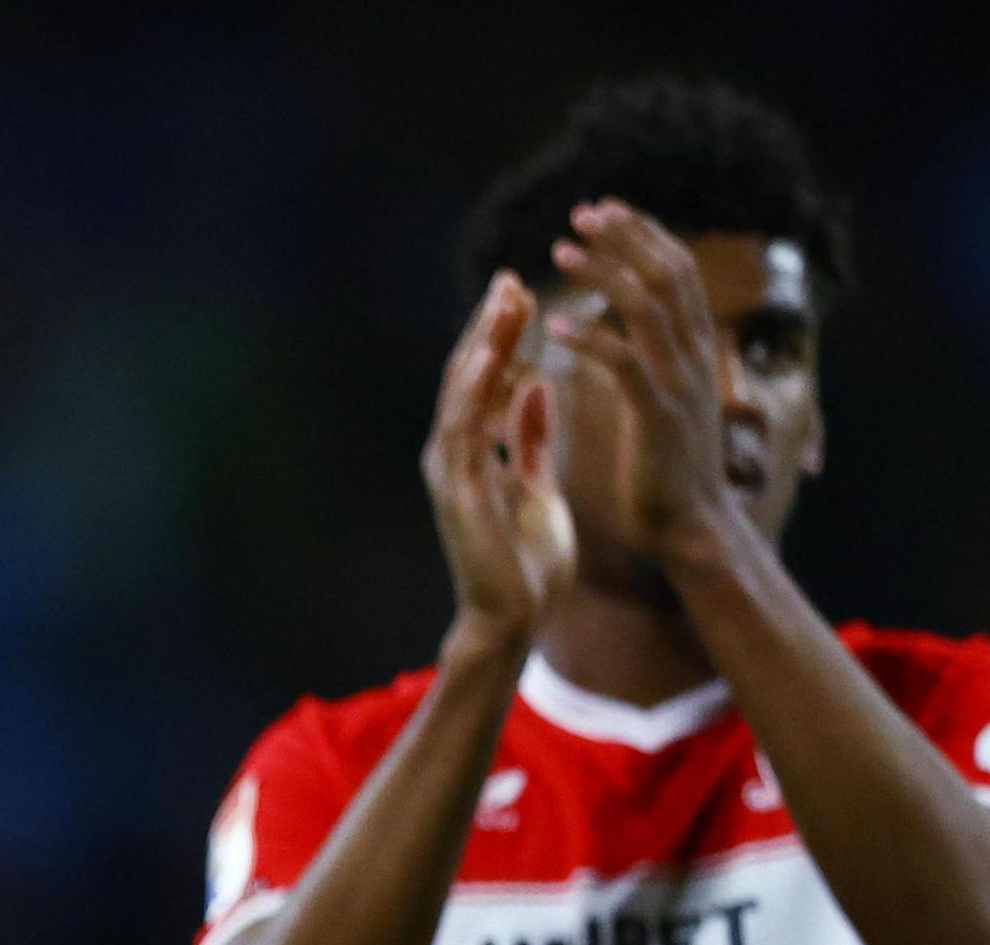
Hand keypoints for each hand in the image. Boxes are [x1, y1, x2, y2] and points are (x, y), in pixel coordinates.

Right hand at [425, 272, 570, 648]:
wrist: (515, 617)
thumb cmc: (526, 562)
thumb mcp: (538, 485)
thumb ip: (531, 436)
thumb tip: (538, 384)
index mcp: (475, 452)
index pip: (486, 382)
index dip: (503, 338)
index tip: (524, 296)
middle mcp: (453, 454)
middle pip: (468, 377)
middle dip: (490, 329)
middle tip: (511, 281)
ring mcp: (451, 470)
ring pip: (462, 394)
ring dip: (482, 345)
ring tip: (504, 303)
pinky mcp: (457, 489)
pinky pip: (465, 429)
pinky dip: (475, 390)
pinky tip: (491, 355)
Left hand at [545, 200, 743, 559]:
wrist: (692, 527)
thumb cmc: (670, 471)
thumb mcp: (670, 401)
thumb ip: (659, 361)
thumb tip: (639, 329)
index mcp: (695, 350)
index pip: (677, 272)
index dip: (644, 235)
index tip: (606, 211)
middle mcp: (694, 355)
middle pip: (668, 272)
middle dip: (627, 235)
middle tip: (582, 211)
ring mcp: (679, 381)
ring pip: (648, 305)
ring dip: (604, 271)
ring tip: (561, 251)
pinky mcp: (657, 412)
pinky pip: (623, 361)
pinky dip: (590, 337)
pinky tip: (555, 324)